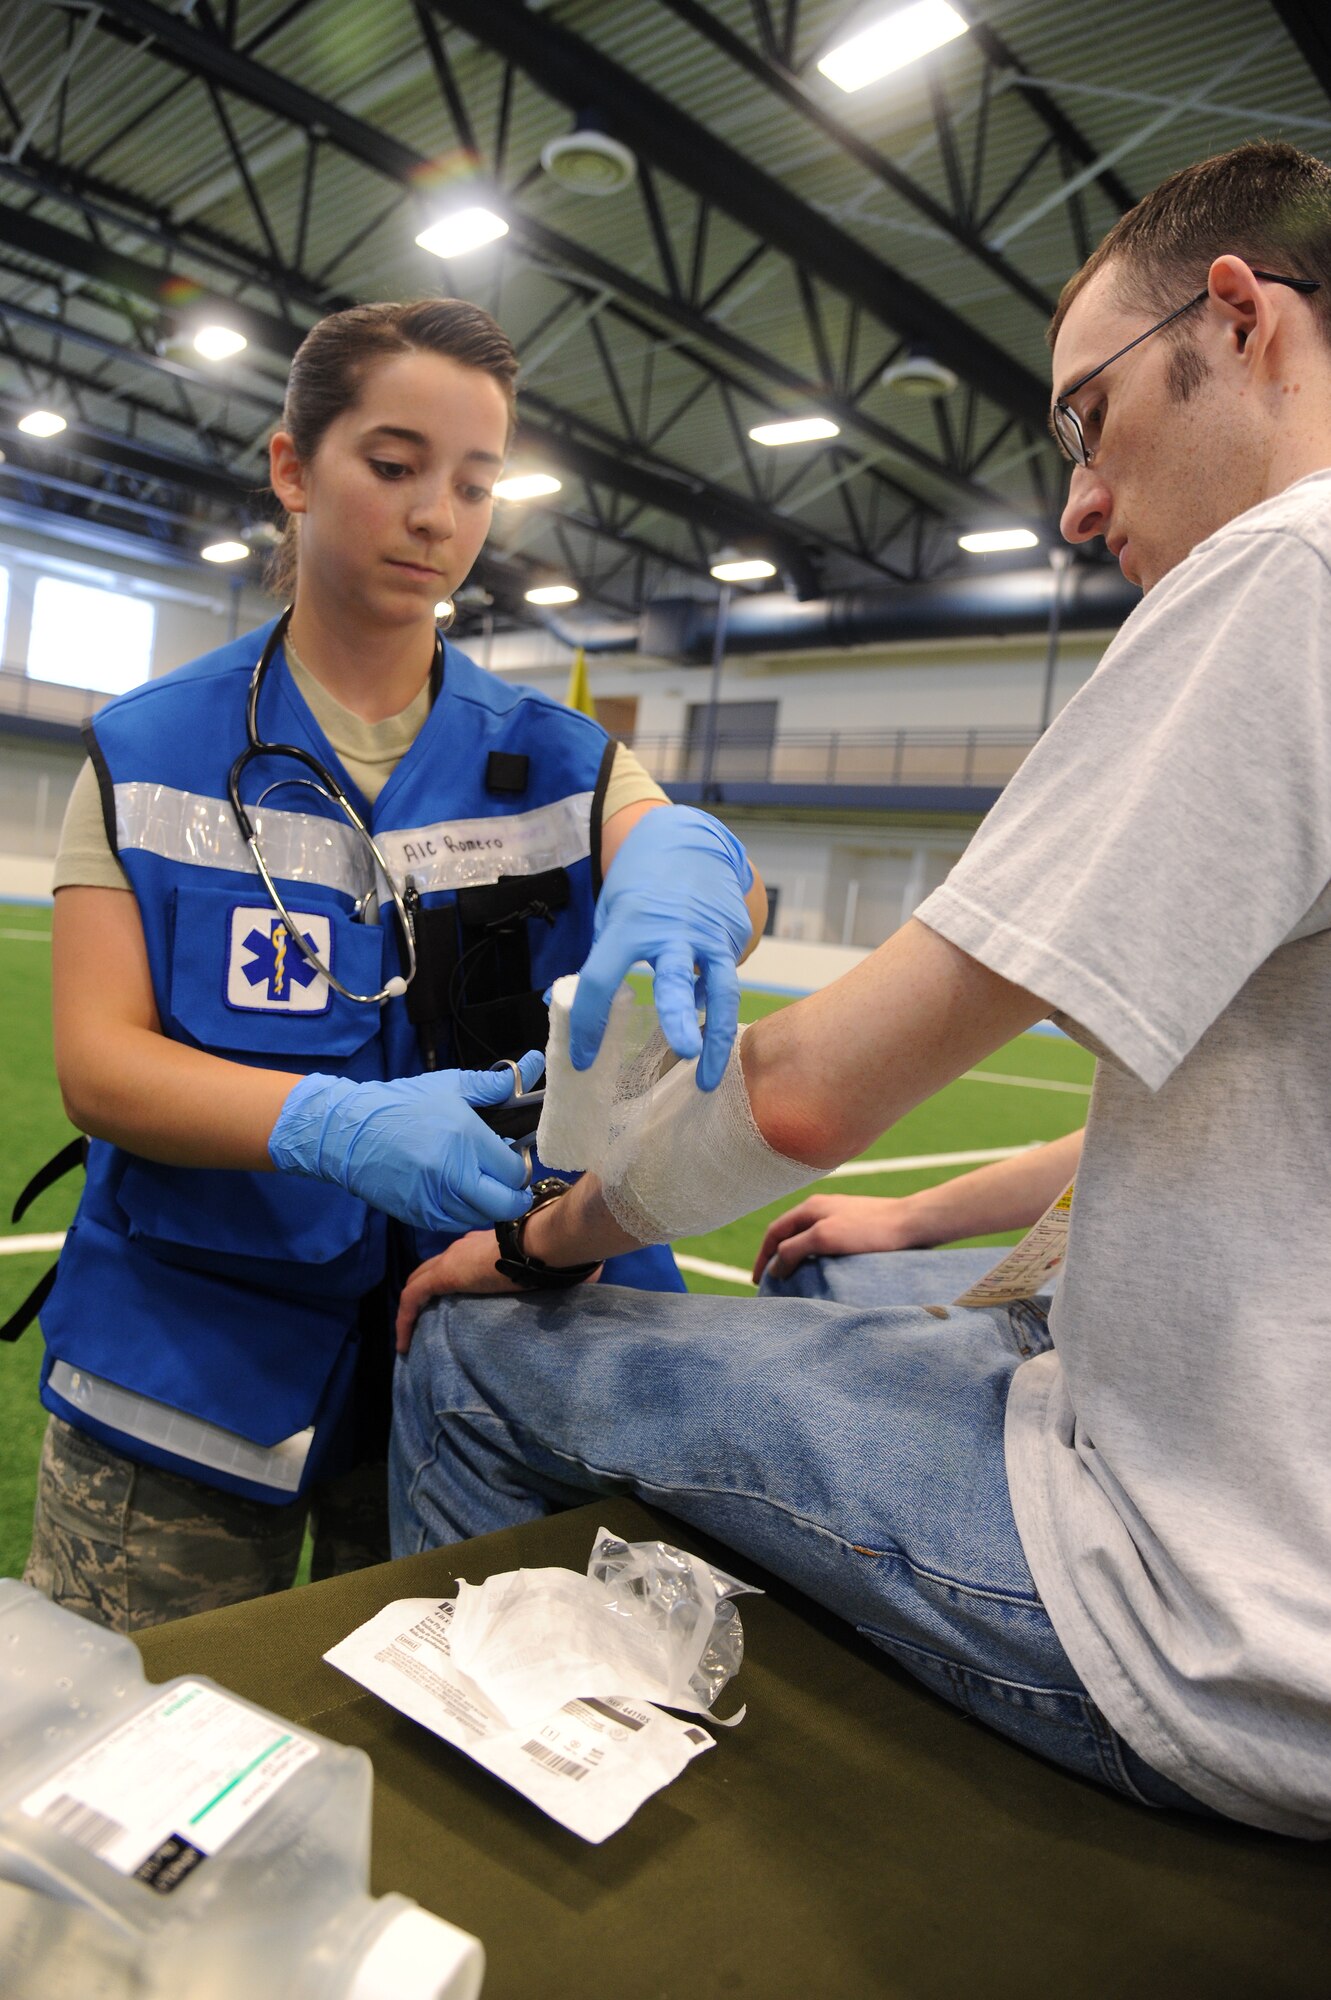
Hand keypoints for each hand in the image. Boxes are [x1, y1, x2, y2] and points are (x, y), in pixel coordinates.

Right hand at [269, 1051, 544, 1235]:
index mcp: (466, 1140)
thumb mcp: (451, 1086)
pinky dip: (464, 1212)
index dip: (520, 1164)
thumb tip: (533, 1066)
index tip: (512, 1155)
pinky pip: (456, 1223)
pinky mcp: (419, 1216)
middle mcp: (454, 1176)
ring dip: (490, 1204)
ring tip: (480, 1181)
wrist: (349, 1134)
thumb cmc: (402, 1105)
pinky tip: (457, 1191)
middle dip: (515, 1194)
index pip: (516, 1170)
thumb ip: (495, 1084)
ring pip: (483, 1217)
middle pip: (507, 1204)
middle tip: (508, 1179)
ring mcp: (435, 1201)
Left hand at [394, 1228, 602, 1352]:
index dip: (452, 1279)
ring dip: (412, 1308)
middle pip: (433, 1269)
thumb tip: (586, 1280)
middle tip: (422, 1321)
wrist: (547, 1241)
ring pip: (419, 1281)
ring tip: (408, 1338)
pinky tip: (403, 1342)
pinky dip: (405, 1318)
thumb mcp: (553, 1267)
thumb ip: (557, 1274)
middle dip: (425, 1292)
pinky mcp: (445, 1273)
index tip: (453, 1302)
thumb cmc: (557, 1252)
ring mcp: (453, 1258)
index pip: (461, 1261)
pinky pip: (412, 1297)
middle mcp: (465, 1247)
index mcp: (488, 1245)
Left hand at [571, 806, 752, 1090]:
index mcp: (631, 923)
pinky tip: (704, 1027)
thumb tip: (586, 1009)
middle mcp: (674, 930)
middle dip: (680, 1018)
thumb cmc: (641, 881)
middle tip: (683, 1054)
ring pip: (722, 990)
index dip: (589, 1021)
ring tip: (706, 1078)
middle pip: (677, 980)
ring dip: (715, 1037)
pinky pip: (723, 979)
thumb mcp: (612, 912)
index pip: (603, 978)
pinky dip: (713, 1007)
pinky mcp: (734, 936)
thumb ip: (605, 957)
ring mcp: (710, 934)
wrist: (690, 840)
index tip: (583, 1058)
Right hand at [753, 1193, 927, 1282]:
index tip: (757, 1281)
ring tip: (794, 1282)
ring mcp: (839, 1218)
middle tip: (772, 1284)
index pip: (774, 1232)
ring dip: (797, 1259)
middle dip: (777, 1258)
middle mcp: (821, 1209)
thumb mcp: (824, 1238)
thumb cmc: (868, 1229)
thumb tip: (774, 1267)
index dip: (762, 1257)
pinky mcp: (855, 1229)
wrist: (911, 1224)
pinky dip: (816, 1259)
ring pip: (808, 1240)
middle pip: (789, 1235)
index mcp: (810, 1207)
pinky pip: (825, 1245)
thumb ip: (793, 1249)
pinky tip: (822, 1273)